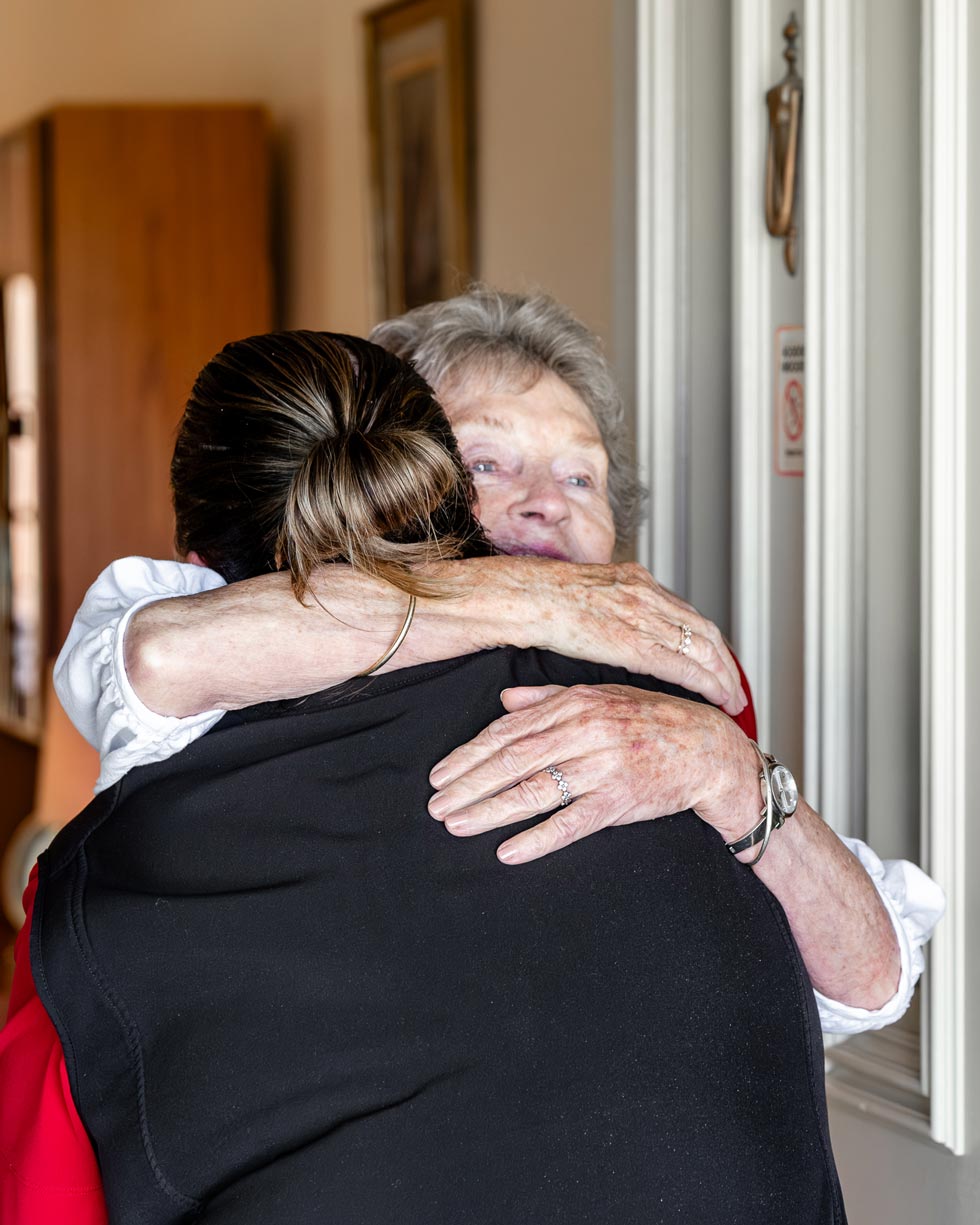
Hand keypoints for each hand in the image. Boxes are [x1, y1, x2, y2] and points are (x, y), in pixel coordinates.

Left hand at [428, 682, 759, 863]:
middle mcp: (586, 731)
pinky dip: (537, 838)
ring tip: (456, 825)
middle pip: (513, 761)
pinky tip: (507, 852)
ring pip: (534, 791)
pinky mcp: (621, 800)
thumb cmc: (652, 720)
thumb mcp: (601, 697)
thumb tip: (504, 702)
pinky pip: (571, 823)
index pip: (509, 731)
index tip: (439, 774)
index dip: (469, 754)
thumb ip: (549, 698)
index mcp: (575, 703)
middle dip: (468, 784)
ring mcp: (603, 766)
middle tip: (435, 805)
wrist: (709, 750)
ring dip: (490, 810)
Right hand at [487, 558, 746, 716]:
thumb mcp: (581, 595)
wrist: (518, 597)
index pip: (684, 612)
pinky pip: (684, 664)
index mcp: (632, 579)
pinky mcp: (635, 642)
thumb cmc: (534, 600)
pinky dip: (708, 682)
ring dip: (723, 675)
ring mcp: (644, 616)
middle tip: (735, 687)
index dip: (706, 640)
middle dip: (724, 661)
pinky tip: (719, 698)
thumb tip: (610, 630)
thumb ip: (604, 610)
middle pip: (702, 629)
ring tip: (733, 700)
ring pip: (703, 647)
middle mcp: (646, 593)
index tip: (716, 661)